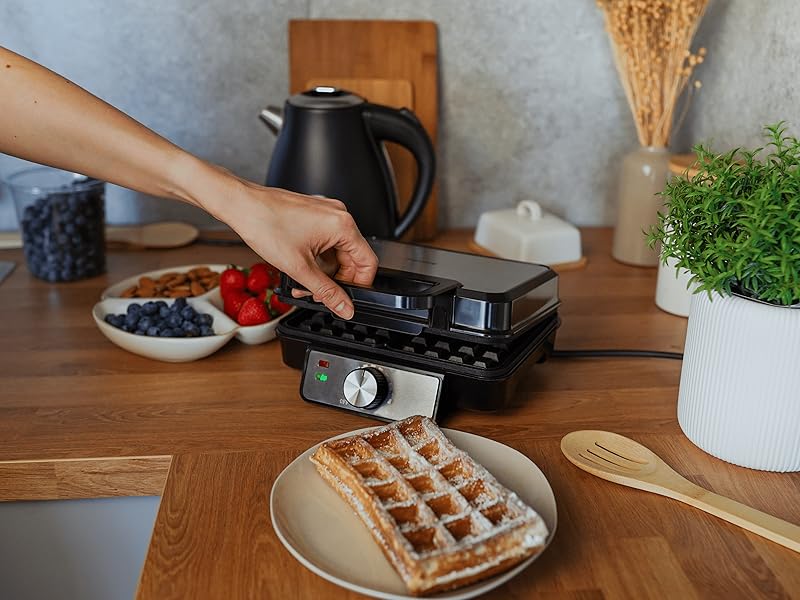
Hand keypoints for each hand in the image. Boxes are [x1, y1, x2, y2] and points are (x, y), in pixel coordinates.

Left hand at [194, 165, 377, 319]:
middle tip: (318, 294)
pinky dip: (317, 259)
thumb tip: (345, 307)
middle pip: (352, 259)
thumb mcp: (299, 268)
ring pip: (337, 252)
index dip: (358, 286)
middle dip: (336, 281)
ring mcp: (326, 213)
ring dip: (324, 272)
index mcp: (342, 225)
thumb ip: (326, 291)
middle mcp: (339, 215)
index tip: (345, 299)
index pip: (368, 263)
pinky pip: (326, 242)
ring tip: (303, 284)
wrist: (241, 205)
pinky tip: (300, 268)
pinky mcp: (314, 215)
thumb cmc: (264, 224)